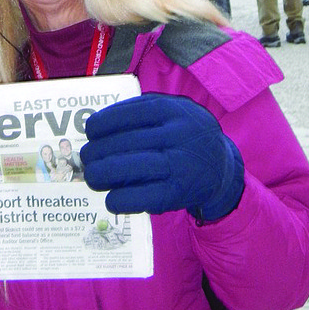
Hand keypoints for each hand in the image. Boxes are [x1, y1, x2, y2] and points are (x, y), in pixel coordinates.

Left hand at [80, 92, 243, 222]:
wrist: (222, 167)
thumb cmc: (185, 134)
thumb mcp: (172, 111)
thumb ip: (142, 112)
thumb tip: (99, 125)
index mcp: (173, 110)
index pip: (133, 113)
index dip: (106, 121)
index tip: (90, 130)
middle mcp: (178, 135)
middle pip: (128, 141)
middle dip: (99, 151)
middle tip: (86, 157)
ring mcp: (180, 164)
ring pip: (134, 168)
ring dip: (105, 174)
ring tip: (92, 176)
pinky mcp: (180, 193)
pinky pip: (146, 197)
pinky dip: (124, 199)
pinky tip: (111, 198)